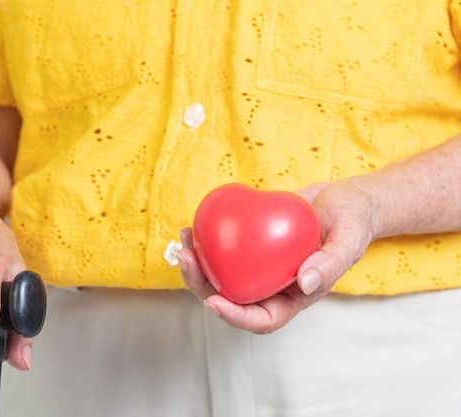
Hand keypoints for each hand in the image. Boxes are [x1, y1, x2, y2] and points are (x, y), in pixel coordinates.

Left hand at [179, 179, 375, 332]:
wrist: (344, 198)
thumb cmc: (354, 220)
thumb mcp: (350, 239)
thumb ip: (331, 263)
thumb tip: (303, 285)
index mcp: (295, 296)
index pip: (262, 319)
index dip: (235, 317)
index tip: (214, 301)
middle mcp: (273, 285)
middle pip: (231, 299)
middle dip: (202, 286)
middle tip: (187, 258)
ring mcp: (260, 266)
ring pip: (221, 275)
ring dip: (197, 264)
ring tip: (184, 239)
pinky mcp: (251, 245)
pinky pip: (225, 251)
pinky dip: (207, 241)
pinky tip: (194, 225)